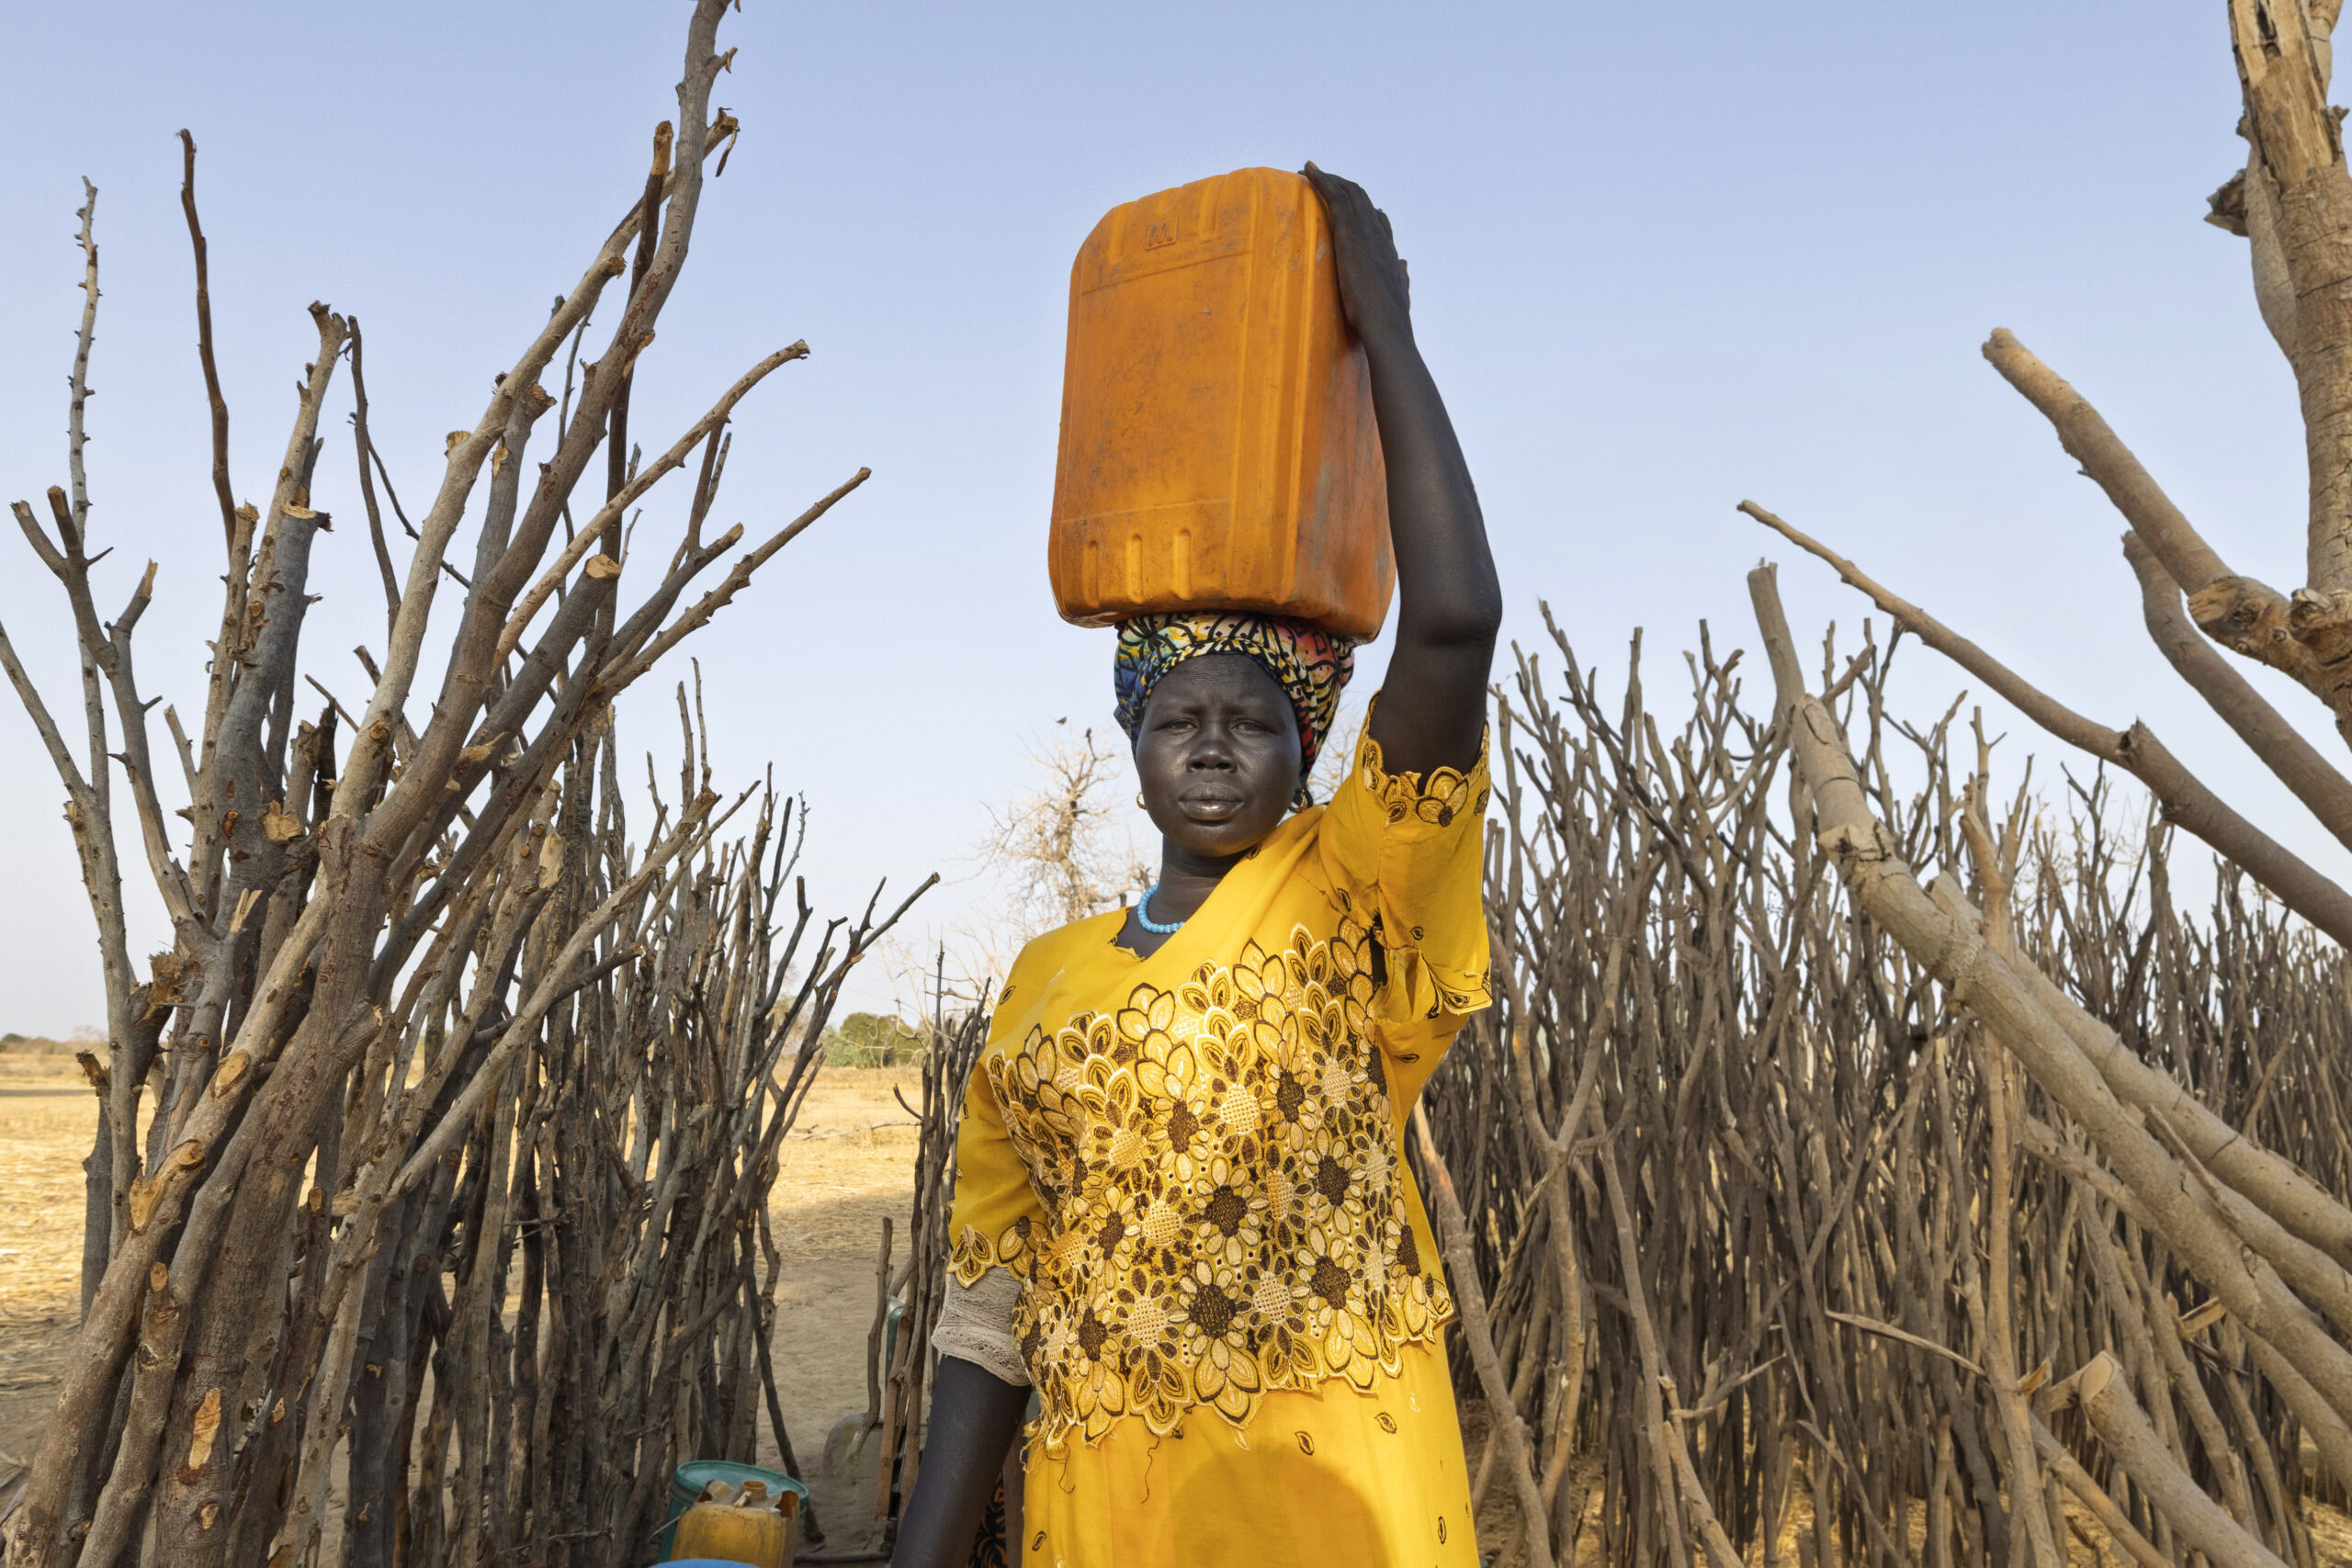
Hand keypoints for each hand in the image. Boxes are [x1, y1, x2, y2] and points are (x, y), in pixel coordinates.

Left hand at [1303, 162, 1412, 345]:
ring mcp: (1366, 232)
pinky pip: (1336, 197)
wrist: (1387, 325)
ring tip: (1309, 170)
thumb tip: (1404, 264)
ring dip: (1329, 179)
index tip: (1345, 200)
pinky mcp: (1351, 233)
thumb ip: (1401, 278)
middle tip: (1321, 179)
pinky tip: (1308, 170)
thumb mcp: (1397, 293)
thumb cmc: (1389, 319)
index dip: (1361, 205)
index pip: (1376, 218)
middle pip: (1361, 199)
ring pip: (1349, 193)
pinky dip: (1322, 180)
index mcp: (1388, 249)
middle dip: (1342, 187)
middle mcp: (1379, 235)